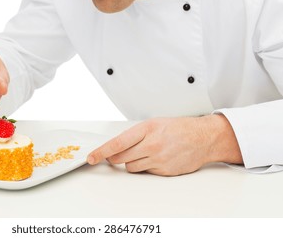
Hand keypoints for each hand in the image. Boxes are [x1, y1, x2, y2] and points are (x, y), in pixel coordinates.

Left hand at [87, 115, 242, 175]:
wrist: (203, 138)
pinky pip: (145, 172)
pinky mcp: (164, 171)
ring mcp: (159, 159)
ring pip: (131, 167)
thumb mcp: (154, 123)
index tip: (91, 157)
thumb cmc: (179, 128)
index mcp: (147, 129)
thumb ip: (135, 134)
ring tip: (144, 152)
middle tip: (116, 154)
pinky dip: (145, 166)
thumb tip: (116, 146)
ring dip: (131, 162)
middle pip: (120, 158)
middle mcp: (152, 145)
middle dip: (114, 157)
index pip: (117, 143)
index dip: (101, 152)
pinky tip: (155, 158)